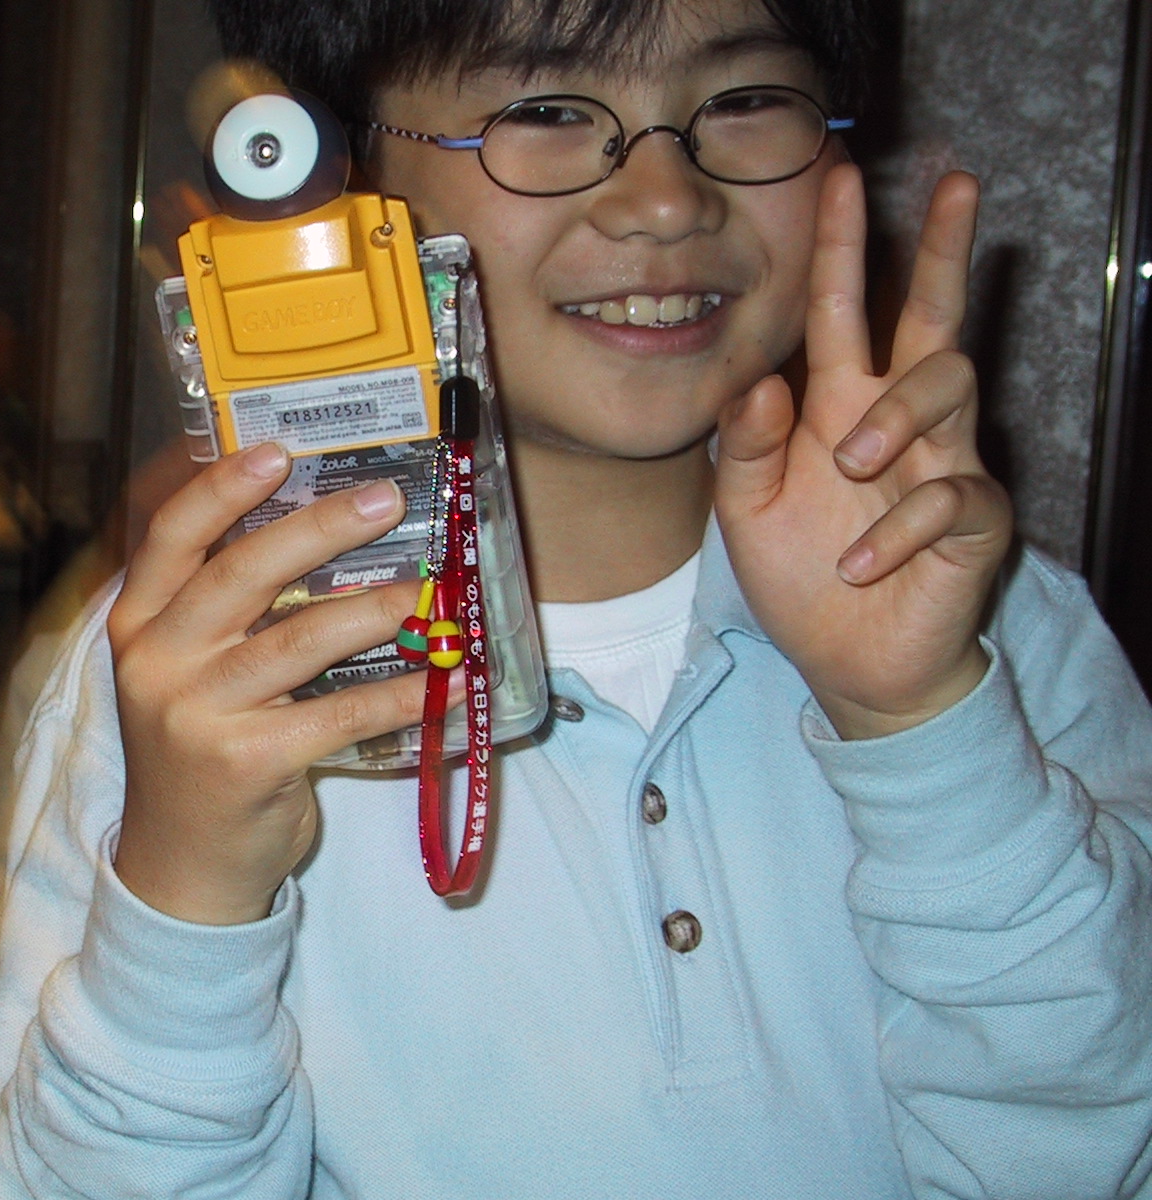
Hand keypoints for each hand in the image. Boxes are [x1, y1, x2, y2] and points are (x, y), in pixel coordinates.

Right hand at [107, 442, 429, 923]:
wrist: (183, 866)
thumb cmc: (199, 751)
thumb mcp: (185, 672)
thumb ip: (221, 611)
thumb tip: (318, 534)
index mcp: (137, 624)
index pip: (170, 536)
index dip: (221, 487)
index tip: (277, 450)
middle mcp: (157, 661)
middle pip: (241, 572)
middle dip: (320, 528)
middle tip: (386, 499)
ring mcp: (196, 713)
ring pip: (297, 639)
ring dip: (373, 609)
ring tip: (426, 590)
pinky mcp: (245, 761)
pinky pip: (337, 713)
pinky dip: (396, 695)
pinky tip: (441, 682)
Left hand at [715, 164, 1011, 739]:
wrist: (844, 662)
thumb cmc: (799, 571)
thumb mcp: (745, 509)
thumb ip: (743, 445)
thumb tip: (762, 378)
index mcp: (838, 406)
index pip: (847, 312)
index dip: (845, 248)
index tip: (841, 175)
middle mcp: (896, 422)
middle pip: (933, 318)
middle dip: (944, 250)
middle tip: (959, 183)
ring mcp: (941, 466)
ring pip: (950, 385)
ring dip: (896, 416)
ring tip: (847, 464)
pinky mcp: (972, 523)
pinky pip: (951, 497)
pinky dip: (897, 529)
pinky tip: (857, 564)